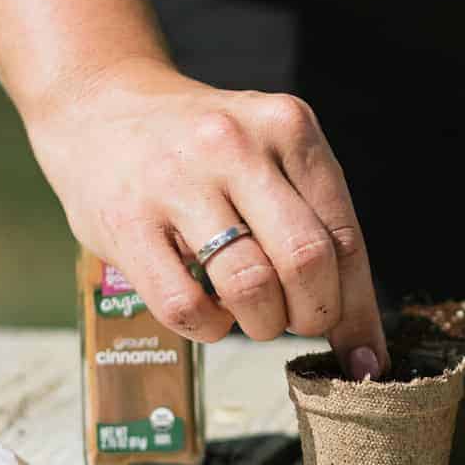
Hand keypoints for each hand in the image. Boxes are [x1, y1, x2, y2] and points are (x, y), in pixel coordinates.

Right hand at [28, 58, 386, 372]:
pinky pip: (184, 305)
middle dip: (314, 314)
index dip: (359, 309)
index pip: (344, 236)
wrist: (99, 106)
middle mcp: (235, 145)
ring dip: (263, 325)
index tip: (364, 358)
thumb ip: (318, 224)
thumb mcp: (271, 153)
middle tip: (299, 322)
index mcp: (288, 126)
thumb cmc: (207, 150)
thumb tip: (363, 341)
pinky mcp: (126, 221)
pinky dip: (209, 328)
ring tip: (256, 317)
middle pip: (306, 260)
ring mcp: (177, 181)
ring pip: (250, 286)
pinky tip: (210, 311)